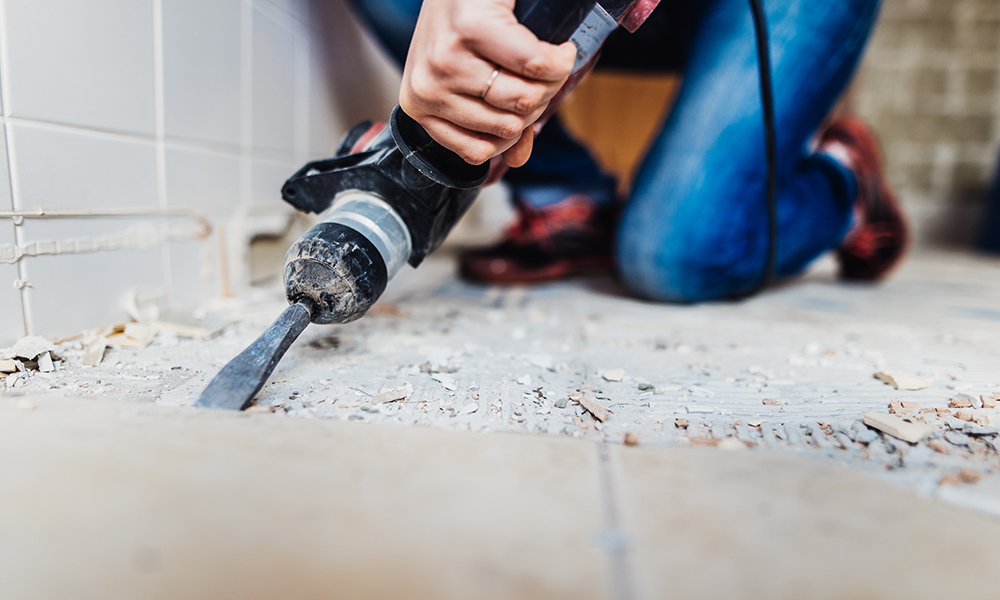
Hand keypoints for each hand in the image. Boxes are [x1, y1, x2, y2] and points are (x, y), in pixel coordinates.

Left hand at [399, 0, 575, 167]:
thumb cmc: (467, 21)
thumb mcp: (472, 76)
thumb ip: (495, 120)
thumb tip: (518, 159)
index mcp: (421, 106)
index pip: (480, 151)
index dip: (515, 130)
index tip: (525, 100)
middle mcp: (427, 87)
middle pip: (508, 126)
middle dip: (539, 101)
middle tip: (543, 73)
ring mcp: (445, 59)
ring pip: (524, 98)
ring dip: (553, 80)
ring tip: (550, 59)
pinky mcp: (471, 29)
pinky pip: (535, 65)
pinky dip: (559, 59)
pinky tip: (560, 49)